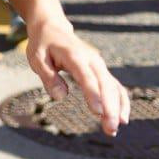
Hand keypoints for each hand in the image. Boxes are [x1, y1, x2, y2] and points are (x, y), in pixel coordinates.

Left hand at [25, 17, 129, 136]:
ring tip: (113, 130)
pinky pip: (115, 86)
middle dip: (110, 108)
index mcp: (74, 55)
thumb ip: (48, 76)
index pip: (86, 77)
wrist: (53, 28)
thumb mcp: (36, 58)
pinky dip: (120, 102)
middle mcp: (92, 60)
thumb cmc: (43, 45)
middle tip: (110, 129)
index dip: (93, 94)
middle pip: (105, 85)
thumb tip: (60, 96)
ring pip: (113, 87)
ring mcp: (99, 65)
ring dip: (117, 108)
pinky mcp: (101, 70)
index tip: (98, 112)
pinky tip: (121, 118)